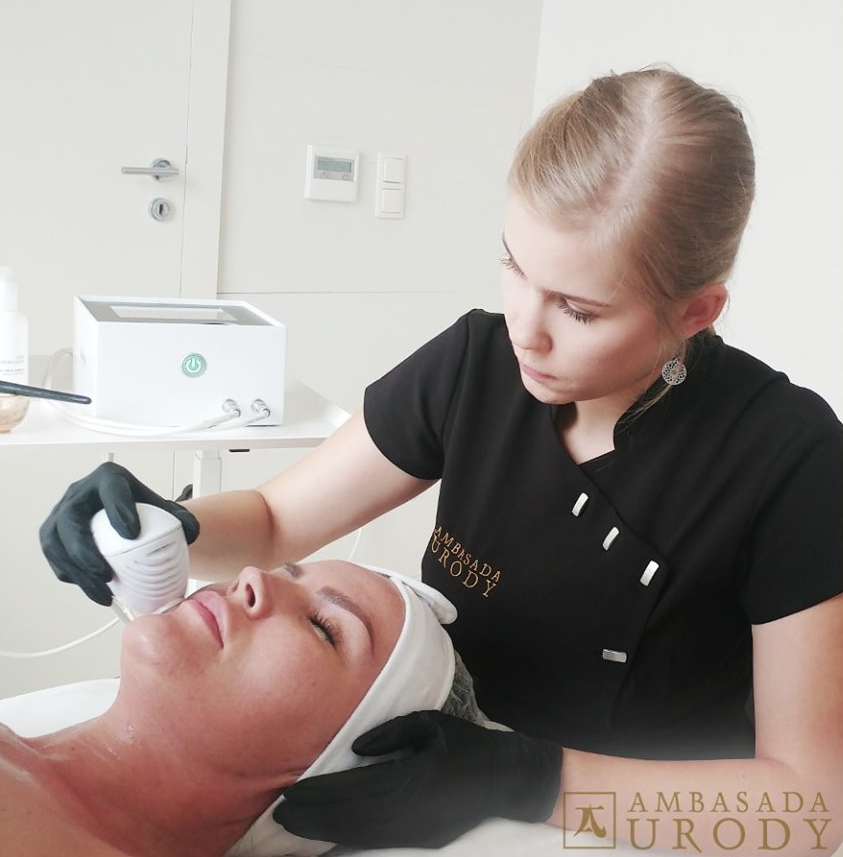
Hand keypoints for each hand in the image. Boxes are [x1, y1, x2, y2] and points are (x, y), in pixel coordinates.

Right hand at [39, 461, 199, 604]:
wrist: (128, 520)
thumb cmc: (144, 513)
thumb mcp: (165, 512)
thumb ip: (183, 521)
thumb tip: (191, 534)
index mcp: (109, 479)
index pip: (110, 488)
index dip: (118, 508)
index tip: (133, 534)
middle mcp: (79, 494)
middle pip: (71, 519)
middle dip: (85, 550)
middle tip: (107, 574)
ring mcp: (61, 514)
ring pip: (56, 543)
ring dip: (77, 572)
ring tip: (103, 592)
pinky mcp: (54, 537)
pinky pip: (56, 559)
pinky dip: (74, 578)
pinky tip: (95, 591)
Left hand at [274, 710, 561, 848]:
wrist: (505, 778)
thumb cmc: (466, 743)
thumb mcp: (432, 723)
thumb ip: (392, 733)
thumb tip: (355, 749)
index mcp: (414, 777)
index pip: (354, 788)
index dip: (319, 793)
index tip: (289, 791)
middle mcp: (411, 810)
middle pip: (350, 816)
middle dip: (312, 815)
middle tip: (277, 811)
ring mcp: (415, 830)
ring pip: (359, 832)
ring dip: (323, 829)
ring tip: (293, 823)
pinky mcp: (419, 838)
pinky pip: (374, 840)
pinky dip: (345, 836)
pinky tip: (326, 831)